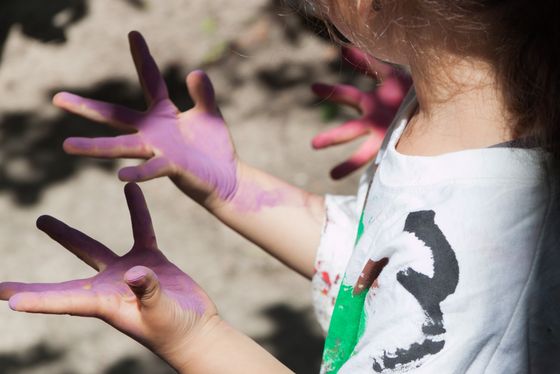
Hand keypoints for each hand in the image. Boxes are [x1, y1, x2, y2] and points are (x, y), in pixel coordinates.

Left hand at [0, 183, 217, 371]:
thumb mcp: (161, 313)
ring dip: (68, 236)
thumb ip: (148, 292)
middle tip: (0, 285)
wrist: (195, 327)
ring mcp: (128, 273)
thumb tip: (135, 273)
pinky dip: (136, 211)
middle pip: (64, 280)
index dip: (37, 299)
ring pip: (92, 250)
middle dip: (33, 283)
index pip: (64, 300)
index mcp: (106, 304)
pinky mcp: (150, 260)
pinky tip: (130, 189)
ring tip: (42, 221)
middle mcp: (109, 288)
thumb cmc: (176, 329)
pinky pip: (140, 230)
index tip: (8, 299)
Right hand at [53, 31, 237, 207]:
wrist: (225, 177)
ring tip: (67, 145)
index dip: (142, 57)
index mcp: (162, 113)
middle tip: (56, 98)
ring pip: (122, 146)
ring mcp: (159, 149)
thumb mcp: (209, 114)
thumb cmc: (214, 147)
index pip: (150, 79)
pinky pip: (152, 168)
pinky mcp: (171, 167)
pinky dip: (139, 172)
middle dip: (86, 107)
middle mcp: (153, 130)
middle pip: (115, 115)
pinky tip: (121, 175)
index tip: (134, 33)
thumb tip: (195, 71)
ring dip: (95, 147)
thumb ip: (203, 94)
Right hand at [311, 47, 411, 178]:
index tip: (314, 87)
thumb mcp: (390, 74)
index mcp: (370, 104)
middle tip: (314, 145)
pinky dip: (377, 173)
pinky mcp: (396, 149)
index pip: (347, 97)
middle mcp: (373, 123)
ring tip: (333, 175)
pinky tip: (374, 184)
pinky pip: (384, 162)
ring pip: (363, 153)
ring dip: (348, 164)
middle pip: (350, 130)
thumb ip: (367, 62)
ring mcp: (384, 137)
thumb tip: (343, 47)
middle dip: (332, 137)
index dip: (332, 91)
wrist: (437, 107)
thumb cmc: (410, 90)